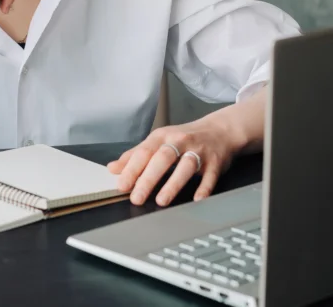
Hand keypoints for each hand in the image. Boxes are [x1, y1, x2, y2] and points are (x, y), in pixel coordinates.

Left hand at [108, 118, 240, 206]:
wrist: (220, 130)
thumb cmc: (184, 138)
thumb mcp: (158, 141)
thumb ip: (135, 155)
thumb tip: (113, 168)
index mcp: (162, 136)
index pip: (144, 152)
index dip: (132, 169)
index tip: (122, 186)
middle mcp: (180, 141)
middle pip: (163, 158)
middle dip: (149, 178)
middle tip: (137, 198)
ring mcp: (199, 151)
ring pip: (186, 165)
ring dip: (173, 183)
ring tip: (161, 201)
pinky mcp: (215, 162)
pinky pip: (210, 176)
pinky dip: (204, 188)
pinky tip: (196, 199)